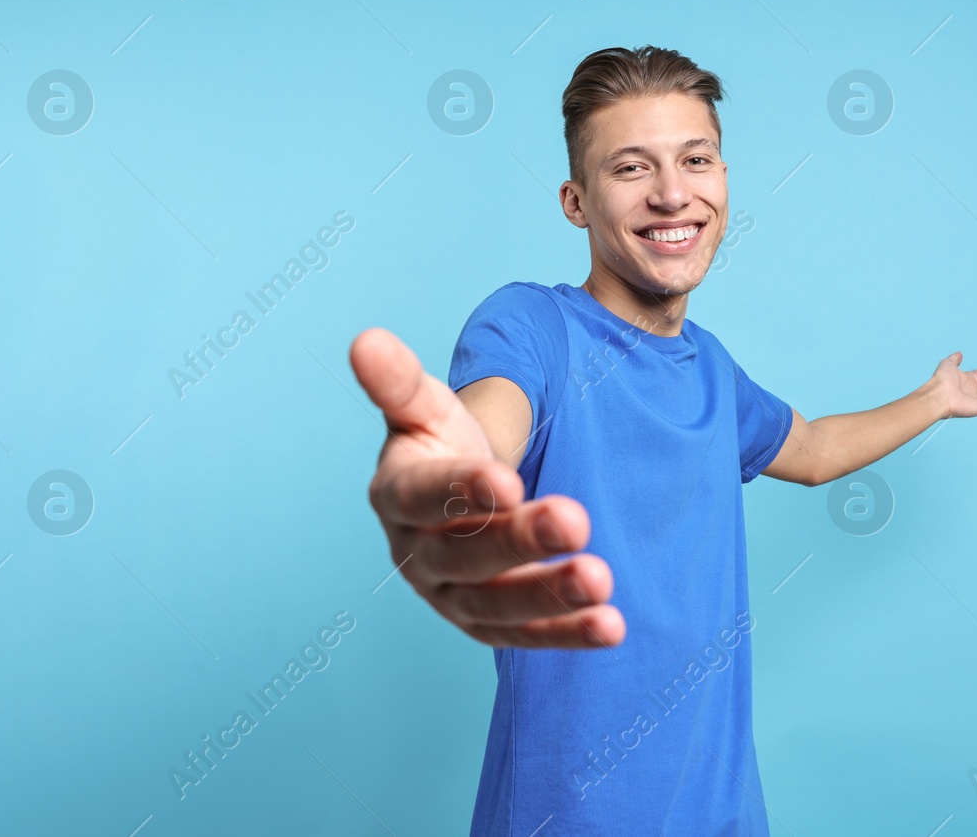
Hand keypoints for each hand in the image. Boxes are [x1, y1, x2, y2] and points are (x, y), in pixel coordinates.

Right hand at [349, 328, 625, 648]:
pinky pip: (526, 636)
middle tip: (576, 520)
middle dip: (520, 540)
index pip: (424, 497)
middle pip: (466, 555)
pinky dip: (567, 634)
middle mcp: (416, 555)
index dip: (464, 491)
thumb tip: (365, 341)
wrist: (456, 494)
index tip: (509, 482)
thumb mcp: (424, 408)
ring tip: (600, 579)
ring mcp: (449, 596)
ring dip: (549, 596)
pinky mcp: (486, 625)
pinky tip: (611, 626)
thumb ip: (400, 381)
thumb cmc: (440, 444)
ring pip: (496, 605)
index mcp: (395, 497)